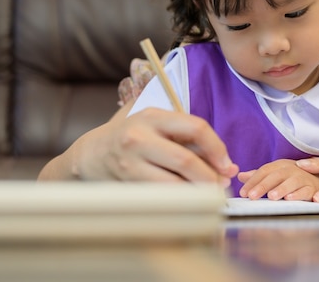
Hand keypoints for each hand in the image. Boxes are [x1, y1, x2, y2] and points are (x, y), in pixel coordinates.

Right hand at [39, 107, 238, 184]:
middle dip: (210, 177)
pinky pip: (161, 196)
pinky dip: (180, 200)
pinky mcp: (126, 184)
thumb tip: (225, 163)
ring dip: (197, 193)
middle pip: (186, 161)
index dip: (217, 148)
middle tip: (222, 185)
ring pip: (173, 184)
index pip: (196, 128)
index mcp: (153, 116)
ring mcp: (131, 163)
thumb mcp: (156, 123)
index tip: (227, 164)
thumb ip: (187, 136)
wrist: (91, 154)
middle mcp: (140, 137)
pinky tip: (189, 201)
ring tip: (209, 195)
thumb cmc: (133, 136)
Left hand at [238, 159, 318, 200]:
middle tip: (251, 196)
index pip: (264, 171)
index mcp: (281, 165)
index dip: (253, 181)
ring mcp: (303, 178)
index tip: (243, 193)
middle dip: (263, 186)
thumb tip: (240, 176)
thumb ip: (259, 176)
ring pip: (291, 182)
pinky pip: (306, 190)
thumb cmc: (294, 177)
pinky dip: (298, 194)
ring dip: (281, 189)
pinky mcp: (313, 188)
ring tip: (271, 197)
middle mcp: (291, 169)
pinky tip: (290, 199)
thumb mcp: (277, 174)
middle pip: (275, 176)